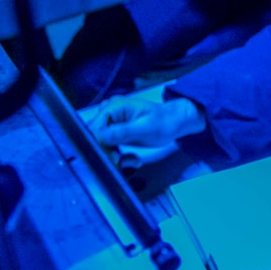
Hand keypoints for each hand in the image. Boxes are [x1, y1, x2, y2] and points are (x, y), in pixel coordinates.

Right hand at [88, 96, 204, 151]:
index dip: (99, 144)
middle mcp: (110, 113)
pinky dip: (119, 157)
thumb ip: (123, 132)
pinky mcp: (117, 134)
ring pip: (101, 145)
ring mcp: (113, 124)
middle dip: (107, 153)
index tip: (111, 157)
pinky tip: (132, 159)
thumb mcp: (145, 128)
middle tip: (121, 162)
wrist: (175, 122)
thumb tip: (102, 136)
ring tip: (132, 161)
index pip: (95, 127)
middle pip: (95, 137)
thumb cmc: (165, 121)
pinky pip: (109, 148)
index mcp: (115, 107)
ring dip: (114, 157)